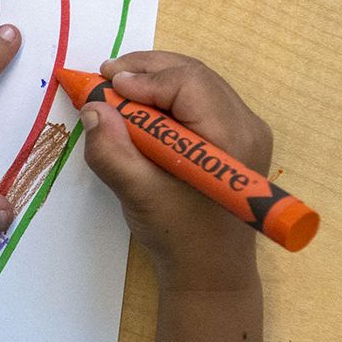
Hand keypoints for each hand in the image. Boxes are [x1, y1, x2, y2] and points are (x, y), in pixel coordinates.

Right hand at [81, 52, 272, 291]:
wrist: (211, 272)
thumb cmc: (179, 237)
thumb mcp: (138, 195)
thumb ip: (112, 152)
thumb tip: (94, 108)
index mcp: (231, 139)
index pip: (189, 83)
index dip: (145, 78)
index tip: (106, 84)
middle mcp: (247, 125)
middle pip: (194, 74)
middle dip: (146, 69)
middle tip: (105, 74)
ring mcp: (246, 130)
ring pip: (197, 83)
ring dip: (155, 79)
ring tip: (117, 86)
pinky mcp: (235, 137)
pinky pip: (200, 100)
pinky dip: (167, 96)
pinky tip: (140, 106)